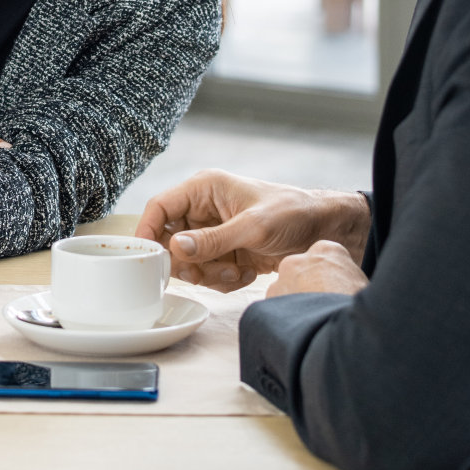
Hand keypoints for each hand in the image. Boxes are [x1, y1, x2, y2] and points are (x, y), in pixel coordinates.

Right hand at [136, 170, 370, 290]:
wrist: (325, 231)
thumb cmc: (292, 212)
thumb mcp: (253, 227)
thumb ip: (214, 240)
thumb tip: (176, 248)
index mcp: (204, 189)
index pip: (160, 207)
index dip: (146, 230)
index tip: (144, 257)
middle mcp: (204, 211)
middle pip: (170, 241)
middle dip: (187, 261)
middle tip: (203, 271)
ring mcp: (214, 234)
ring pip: (189, 262)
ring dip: (209, 273)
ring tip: (236, 270)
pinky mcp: (225, 254)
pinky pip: (207, 274)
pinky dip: (224, 280)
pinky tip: (246, 273)